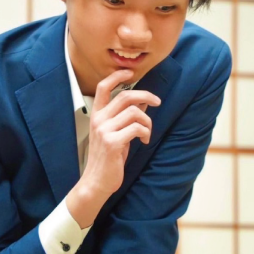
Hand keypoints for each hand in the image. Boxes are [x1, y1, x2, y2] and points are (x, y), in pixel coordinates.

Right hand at [82, 69, 160, 195]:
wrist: (96, 181)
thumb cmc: (107, 158)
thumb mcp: (115, 133)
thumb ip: (125, 117)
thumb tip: (142, 101)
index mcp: (97, 115)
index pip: (103, 87)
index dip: (117, 76)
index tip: (130, 72)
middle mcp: (98, 120)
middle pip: (125, 96)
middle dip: (146, 96)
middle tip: (157, 101)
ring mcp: (104, 130)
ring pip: (134, 112)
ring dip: (147, 121)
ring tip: (147, 133)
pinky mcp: (112, 142)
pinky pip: (137, 128)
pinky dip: (146, 133)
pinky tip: (144, 141)